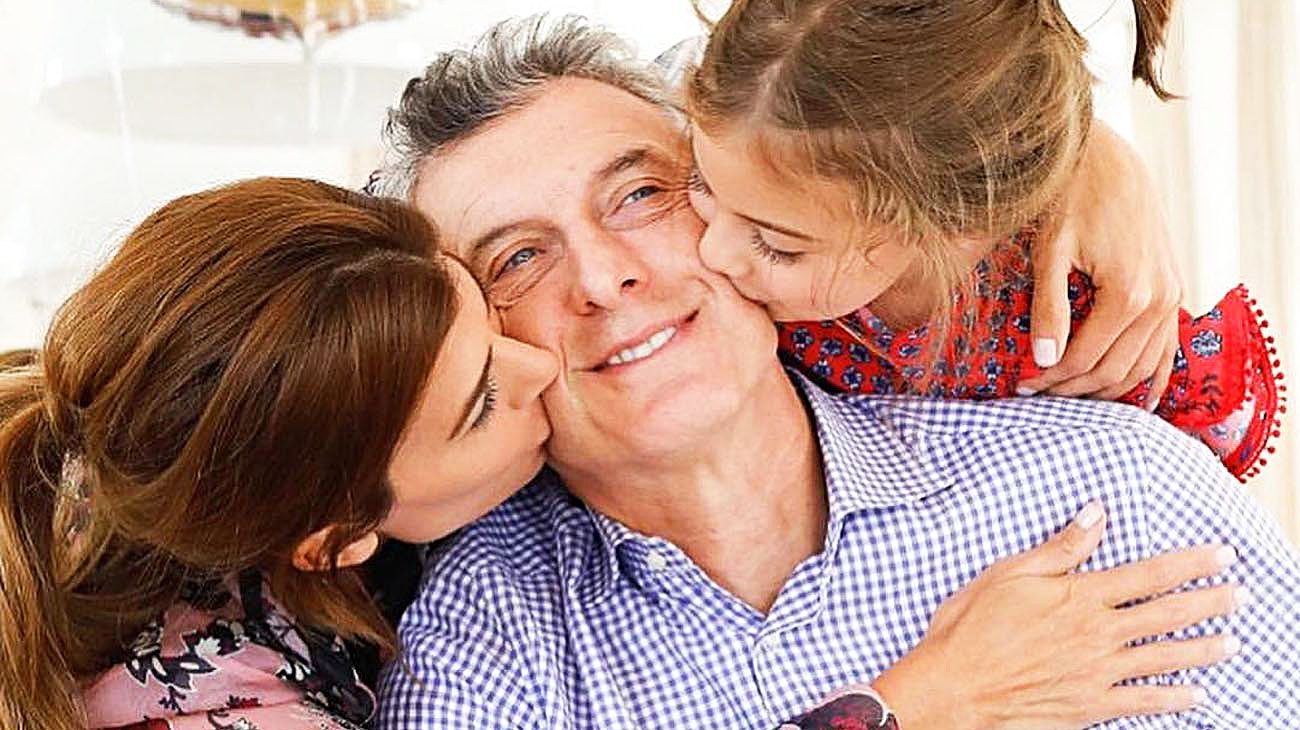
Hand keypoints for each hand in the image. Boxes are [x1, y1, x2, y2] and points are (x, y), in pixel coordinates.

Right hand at [872, 501, 1243, 729]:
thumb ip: (1059, 548)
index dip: (1190, 563)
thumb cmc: (971, 628)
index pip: (1149, 575)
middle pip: (1167, 614)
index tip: (1221, 554)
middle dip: (1209, 602)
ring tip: (1232, 641)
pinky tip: (1195, 695)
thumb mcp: (1008, 574)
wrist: (953, 688)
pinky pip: (1142, 701)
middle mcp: (1097, 634)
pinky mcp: (1089, 705)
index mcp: (1079, 596)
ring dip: (1202, 648)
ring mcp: (1097, 672)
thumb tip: (1095, 514)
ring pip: (1164, 657)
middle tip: (1241, 594)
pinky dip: (1173, 698)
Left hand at [1017, 122, 1182, 408]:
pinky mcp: (1174, 290)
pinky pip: (1167, 347)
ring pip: (1141, 365)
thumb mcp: (1050, 253)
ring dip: (1105, 387)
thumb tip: (1044, 360)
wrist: (1110, 162)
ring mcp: (1172, 297)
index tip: (1021, 386)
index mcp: (1127, 294)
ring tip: (1067, 393)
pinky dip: (1151, 375)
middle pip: (1113, 369)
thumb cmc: (1072, 201)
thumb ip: (1049, 308)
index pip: (1084, 358)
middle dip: (1072, 389)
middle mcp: (1159, 300)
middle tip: (1037, 393)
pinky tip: (1138, 401)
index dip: (1049, 379)